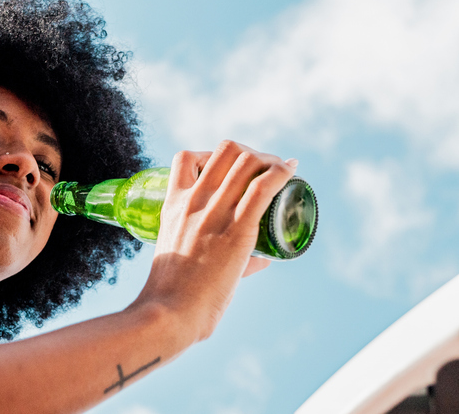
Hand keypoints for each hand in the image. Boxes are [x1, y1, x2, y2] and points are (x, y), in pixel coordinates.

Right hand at [132, 140, 296, 343]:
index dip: (212, 154)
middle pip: (225, 150)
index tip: (230, 168)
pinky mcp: (237, 230)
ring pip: (247, 161)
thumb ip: (214, 254)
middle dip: (250, 152)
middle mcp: (193, 201)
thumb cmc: (172, 295)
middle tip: (264, 170)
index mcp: (173, 205)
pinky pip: (264, 187)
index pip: (186, 157)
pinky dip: (282, 172)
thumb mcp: (178, 256)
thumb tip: (260, 261)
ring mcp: (214, 213)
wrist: (169, 311)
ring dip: (270, 159)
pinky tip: (292, 172)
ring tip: (282, 171)